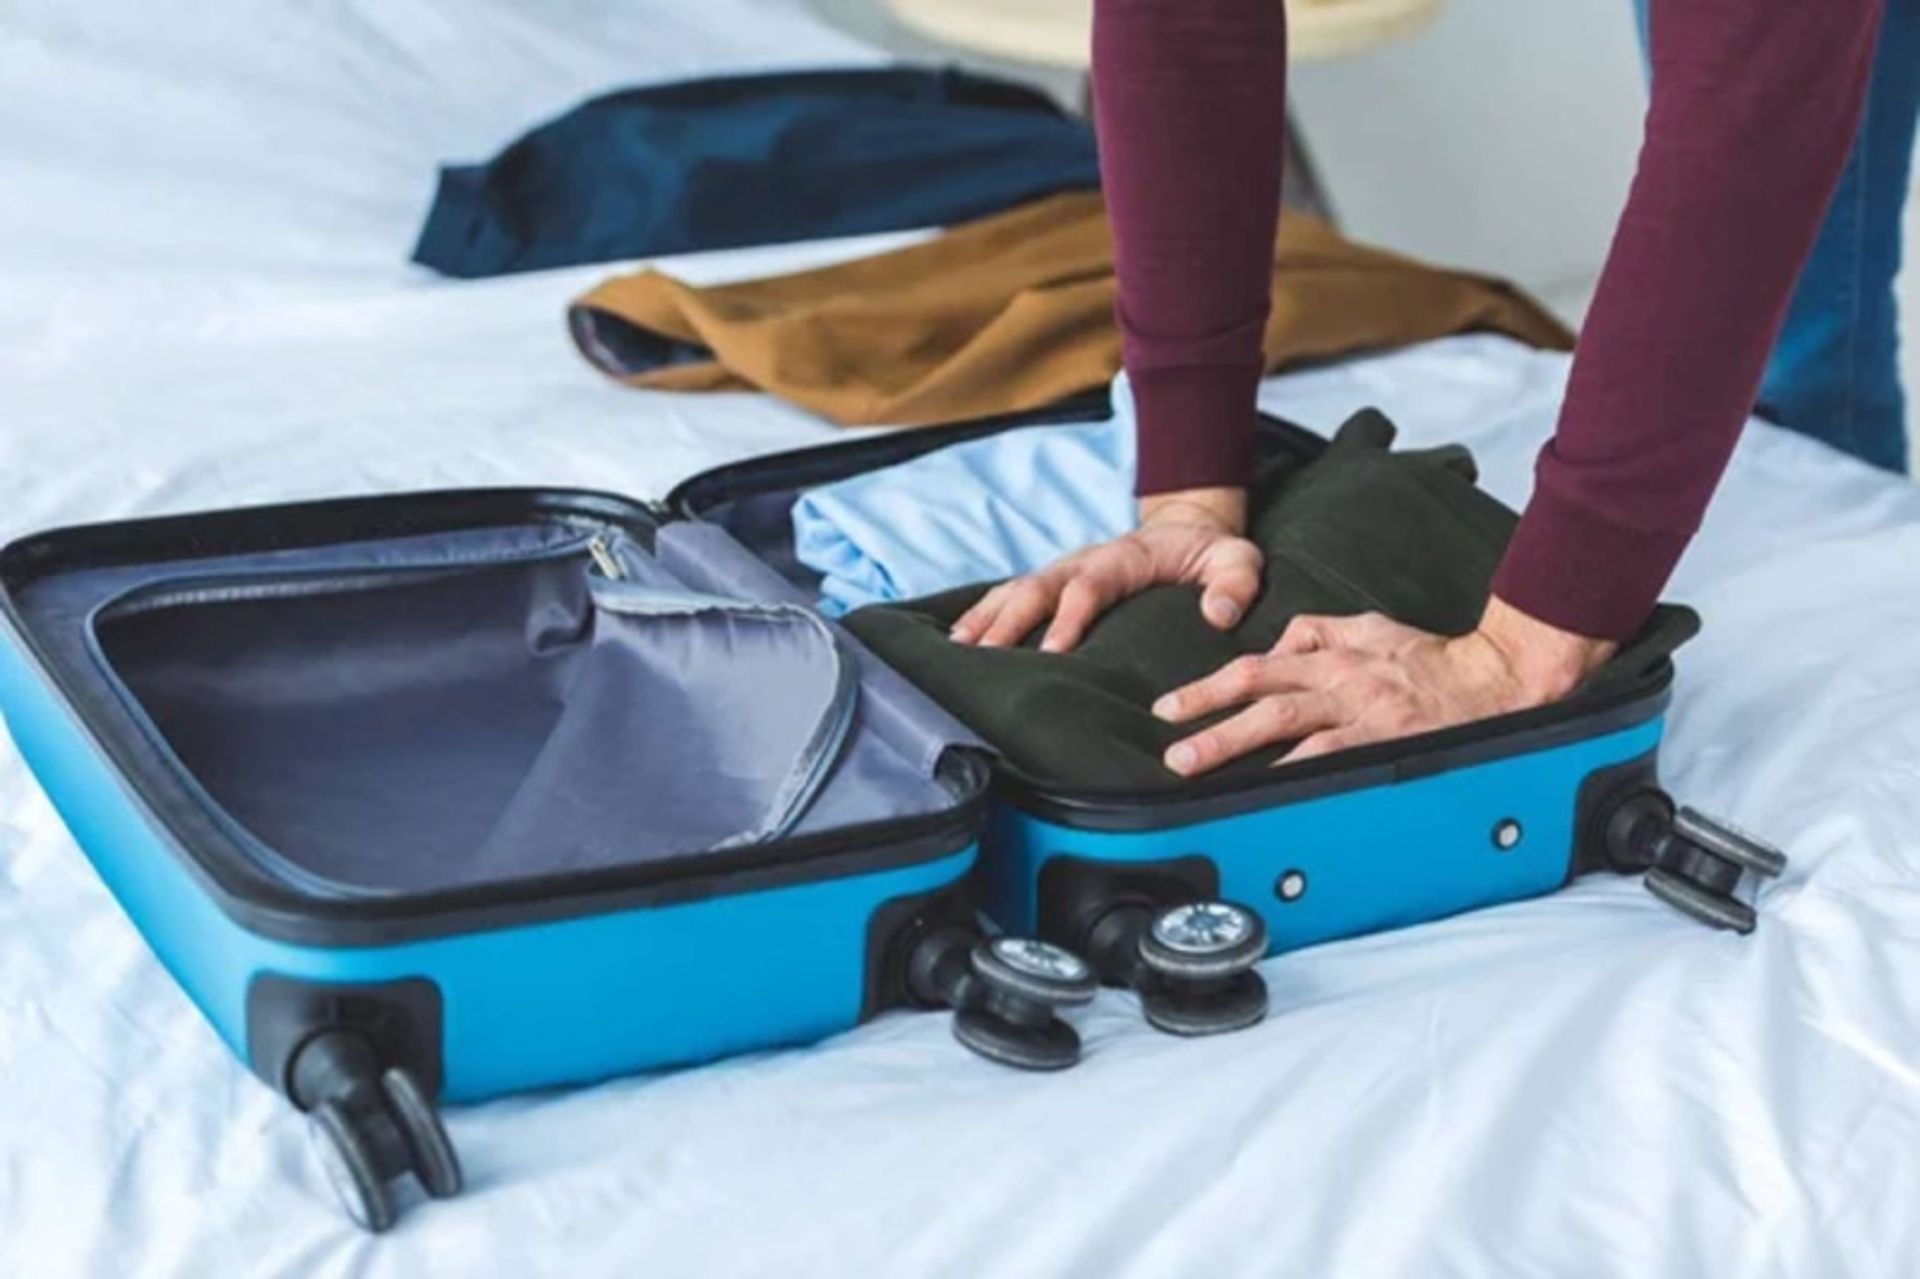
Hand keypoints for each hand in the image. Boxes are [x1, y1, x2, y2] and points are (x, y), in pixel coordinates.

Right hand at [949, 487, 1261, 652]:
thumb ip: (1235, 584)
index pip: (1089, 586)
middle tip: (984, 656)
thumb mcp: (1239, 560)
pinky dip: (983, 615)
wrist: (1188, 529)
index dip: (1069, 617)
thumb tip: (1218, 614)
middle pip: (1038, 588)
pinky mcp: (1055, 585)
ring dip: (986, 618)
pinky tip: (959, 642)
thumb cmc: (1212, 553)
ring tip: (957, 650)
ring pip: (1016, 591)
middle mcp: (1084, 562)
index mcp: (1124, 557)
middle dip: (1009, 622)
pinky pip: (1011, 597)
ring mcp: (1065, 572)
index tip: (1054, 652)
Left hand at [1153, 597, 1617, 774]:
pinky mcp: (1386, 744)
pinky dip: (1296, 777)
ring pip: (1288, 732)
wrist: (1495, 680)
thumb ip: (1319, 631)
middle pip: (1261, 700)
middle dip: (1209, 725)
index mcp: (1333, 655)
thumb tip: (1277, 643)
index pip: (1256, 669)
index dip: (1209, 688)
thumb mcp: (1369, 626)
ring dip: (1238, 751)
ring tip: (1198, 770)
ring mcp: (1363, 716)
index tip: (1169, 708)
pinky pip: (1332, 762)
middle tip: (1171, 752)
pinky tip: (1267, 795)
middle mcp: (1341, 682)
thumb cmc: (1432, 659)